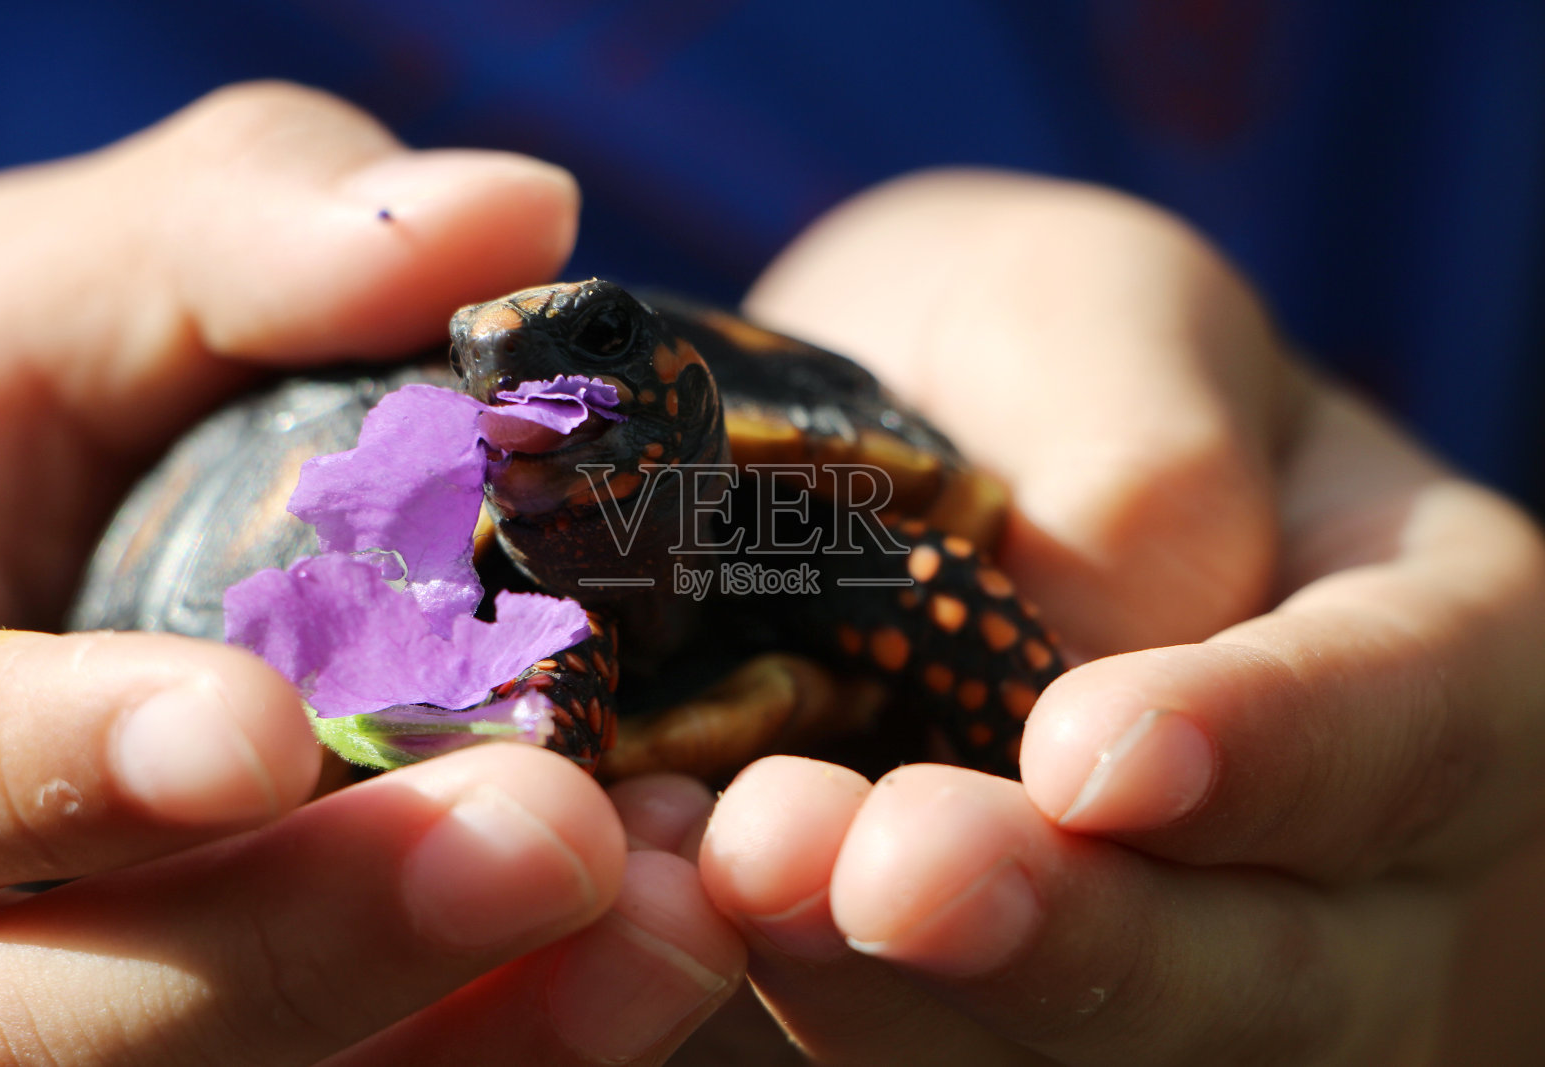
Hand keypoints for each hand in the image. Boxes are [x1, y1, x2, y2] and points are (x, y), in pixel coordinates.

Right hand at [0, 82, 740, 1064]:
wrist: (111, 553)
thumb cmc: (44, 420)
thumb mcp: (86, 296)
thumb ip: (240, 243)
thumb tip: (516, 214)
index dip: (51, 766)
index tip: (255, 725)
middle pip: (56, 1016)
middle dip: (301, 940)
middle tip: (550, 837)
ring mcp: (110, 989)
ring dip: (462, 1023)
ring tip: (669, 917)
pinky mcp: (261, 1021)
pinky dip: (518, 1034)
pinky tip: (662, 950)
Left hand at [695, 170, 1544, 1063]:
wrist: (928, 459)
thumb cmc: (1046, 363)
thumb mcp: (1101, 318)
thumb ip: (1139, 446)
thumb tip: (1097, 645)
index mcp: (1437, 651)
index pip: (1413, 724)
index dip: (1269, 751)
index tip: (1091, 753)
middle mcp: (1341, 865)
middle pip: (1262, 968)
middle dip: (1067, 933)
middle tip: (893, 872)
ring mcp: (1176, 969)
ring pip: (1084, 1055)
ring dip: (908, 994)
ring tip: (749, 873)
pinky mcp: (993, 1009)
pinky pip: (925, 1046)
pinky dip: (809, 990)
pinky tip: (681, 900)